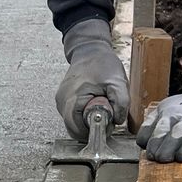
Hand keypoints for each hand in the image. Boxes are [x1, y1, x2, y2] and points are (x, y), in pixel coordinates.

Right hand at [54, 19, 129, 136]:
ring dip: (87, 121)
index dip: (94, 131)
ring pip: (73, 123)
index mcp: (73, 99)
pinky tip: (93, 103)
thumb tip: (117, 121)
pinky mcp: (62, 100)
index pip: (77, 130)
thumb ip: (121, 104)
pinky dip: (83, 115)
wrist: (89, 50)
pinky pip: (72, 116)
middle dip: (91, 127)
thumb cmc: (102, 63)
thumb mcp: (118, 82)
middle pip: (74, 129)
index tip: (107, 122)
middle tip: (106, 115)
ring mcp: (60, 101)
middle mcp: (62, 102)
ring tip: (99, 106)